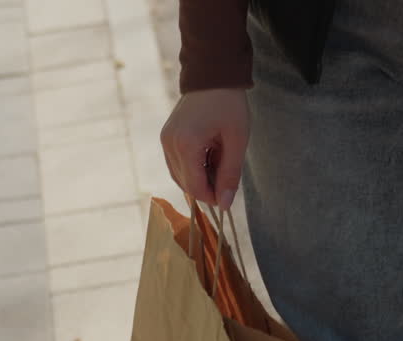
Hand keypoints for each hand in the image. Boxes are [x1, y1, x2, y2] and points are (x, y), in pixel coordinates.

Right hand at [160, 89, 249, 209]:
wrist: (212, 74)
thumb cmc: (229, 104)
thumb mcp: (237, 141)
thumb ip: (230, 174)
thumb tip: (225, 204)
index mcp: (186, 145)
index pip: (195, 188)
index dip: (213, 197)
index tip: (229, 195)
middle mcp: (170, 144)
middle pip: (186, 184)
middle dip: (207, 187)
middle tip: (228, 174)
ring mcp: (165, 140)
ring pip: (180, 176)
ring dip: (200, 178)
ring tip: (219, 160)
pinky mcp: (166, 137)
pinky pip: (177, 164)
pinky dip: (193, 168)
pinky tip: (210, 156)